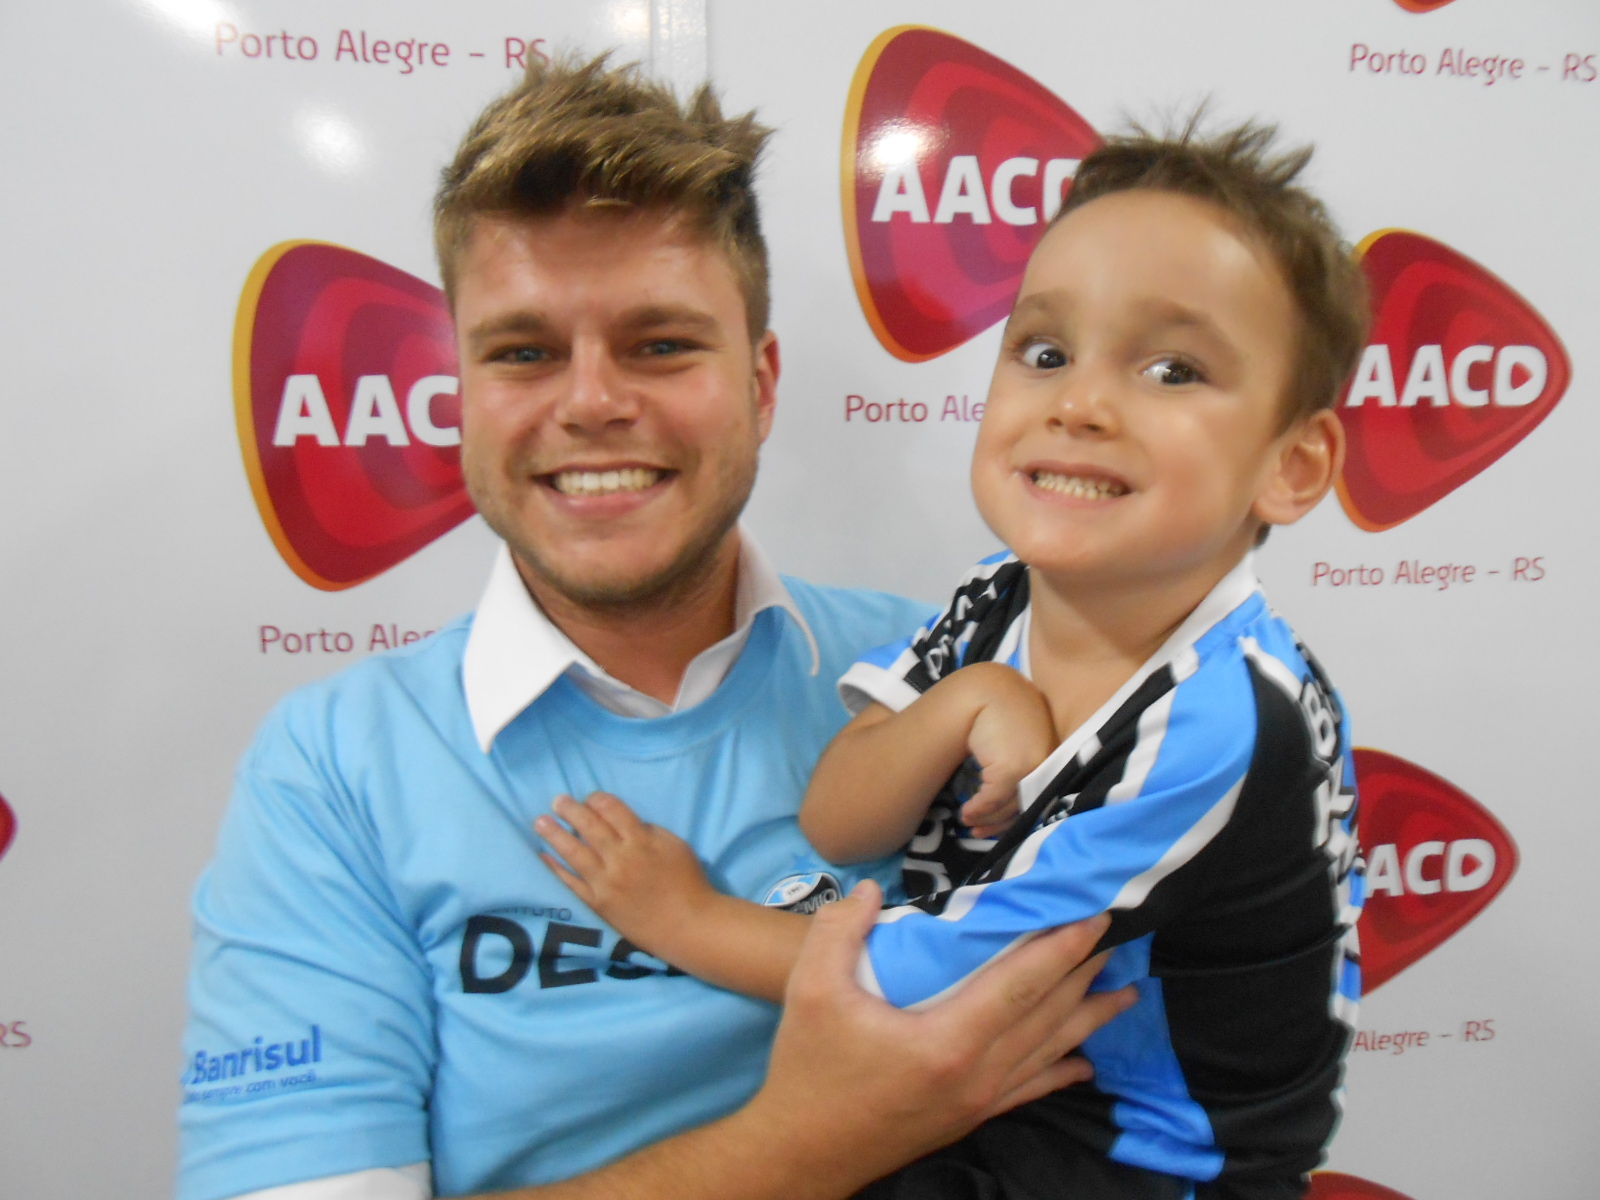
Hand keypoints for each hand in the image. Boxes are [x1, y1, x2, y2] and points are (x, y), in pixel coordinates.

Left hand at [536, 792, 715, 960]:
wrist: (687, 925)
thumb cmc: (687, 882)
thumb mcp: (675, 845)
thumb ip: (649, 831)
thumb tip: (622, 823)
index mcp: (641, 841)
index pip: (612, 809)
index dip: (597, 799)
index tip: (589, 798)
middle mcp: (620, 859)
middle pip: (589, 827)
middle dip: (570, 810)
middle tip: (556, 800)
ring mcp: (606, 883)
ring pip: (574, 853)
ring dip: (555, 834)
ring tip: (540, 821)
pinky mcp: (598, 904)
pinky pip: (572, 883)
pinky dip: (556, 868)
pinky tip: (544, 856)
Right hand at [739, 880, 1136, 1195]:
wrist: (803, 1153)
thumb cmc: (809, 1070)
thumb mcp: (810, 991)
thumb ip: (838, 932)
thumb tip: (868, 890)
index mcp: (947, 1042)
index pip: (1021, 986)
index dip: (1062, 948)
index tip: (1094, 916)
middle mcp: (977, 1076)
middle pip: (1048, 1015)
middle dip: (1085, 971)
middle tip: (1115, 933)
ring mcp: (979, 1102)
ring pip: (1050, 1052)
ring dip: (1089, 1017)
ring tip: (1126, 990)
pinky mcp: (971, 1117)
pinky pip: (1031, 1088)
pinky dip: (1063, 1069)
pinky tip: (1086, 1061)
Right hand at [960, 666, 1055, 837]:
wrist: (983, 689)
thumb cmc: (995, 706)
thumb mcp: (1012, 731)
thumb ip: (1016, 754)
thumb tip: (1010, 790)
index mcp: (1050, 750)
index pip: (1039, 789)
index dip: (1019, 811)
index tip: (999, 824)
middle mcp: (1046, 759)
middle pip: (1027, 802)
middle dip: (1002, 822)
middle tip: (980, 834)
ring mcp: (1032, 765)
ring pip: (1011, 804)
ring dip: (987, 818)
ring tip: (968, 822)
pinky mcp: (1013, 768)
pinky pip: (995, 798)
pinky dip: (979, 809)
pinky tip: (966, 812)